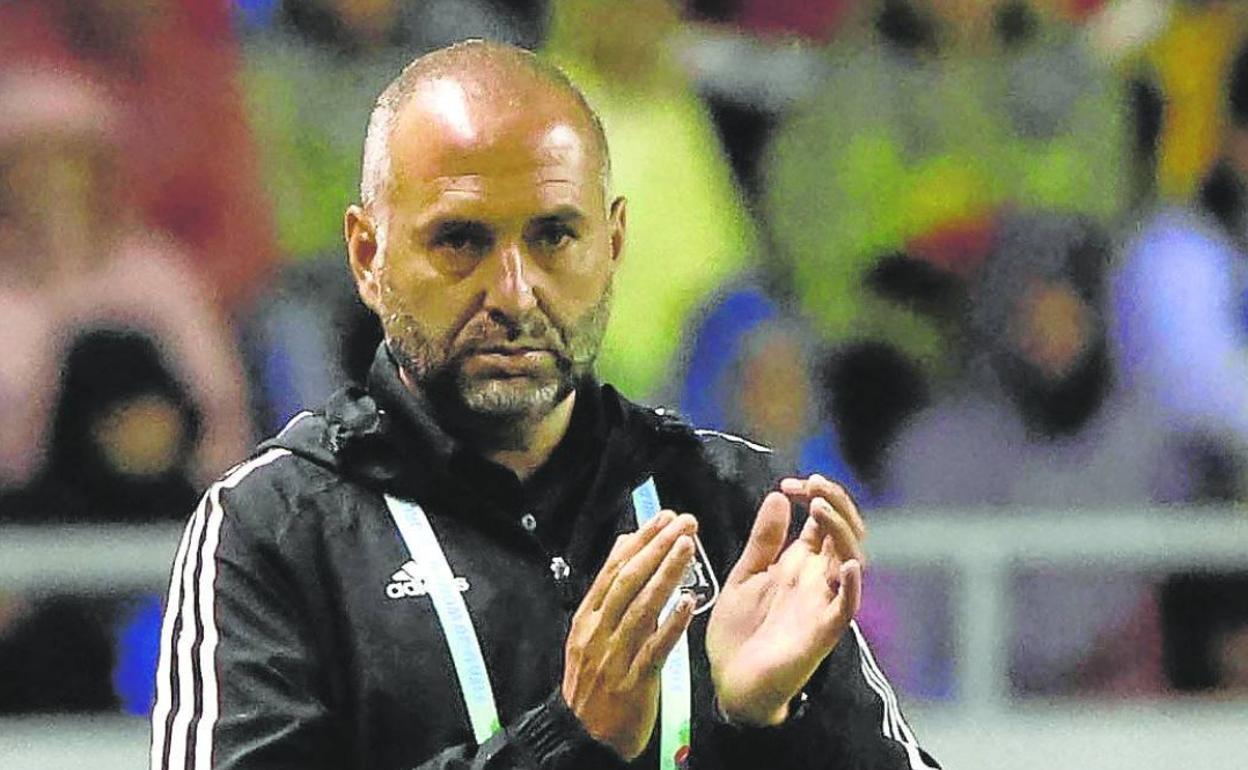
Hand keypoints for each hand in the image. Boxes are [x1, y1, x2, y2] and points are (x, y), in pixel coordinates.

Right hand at [562, 510, 698, 759]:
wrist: (581, 737)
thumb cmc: (591, 683)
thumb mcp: (588, 634)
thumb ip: (608, 590)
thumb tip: (625, 543)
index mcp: (588, 618)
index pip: (613, 570)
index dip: (639, 541)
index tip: (662, 517)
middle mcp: (598, 633)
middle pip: (627, 581)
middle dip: (656, 548)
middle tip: (682, 522)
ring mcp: (615, 657)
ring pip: (641, 608)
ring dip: (666, 574)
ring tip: (687, 546)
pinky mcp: (634, 683)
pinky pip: (654, 649)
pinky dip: (671, 625)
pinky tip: (689, 603)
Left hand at [706, 475, 865, 726]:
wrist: (729, 682)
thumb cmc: (739, 632)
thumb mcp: (745, 575)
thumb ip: (763, 540)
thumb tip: (778, 495)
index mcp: (799, 564)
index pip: (824, 520)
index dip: (817, 494)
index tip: (791, 483)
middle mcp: (816, 579)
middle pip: (845, 533)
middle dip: (835, 503)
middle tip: (814, 484)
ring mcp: (822, 604)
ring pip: (851, 561)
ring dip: (840, 531)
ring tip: (819, 508)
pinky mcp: (821, 632)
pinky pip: (846, 608)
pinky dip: (850, 586)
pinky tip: (844, 565)